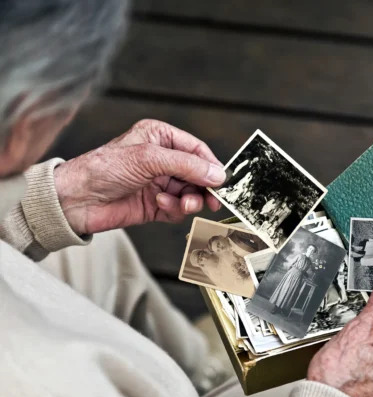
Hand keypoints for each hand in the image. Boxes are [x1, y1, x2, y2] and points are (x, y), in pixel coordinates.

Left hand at [54, 120, 225, 234]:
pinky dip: (174, 209)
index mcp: (160, 137)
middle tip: (211, 200)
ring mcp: (159, 182)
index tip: (222, 182)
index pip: (196, 150)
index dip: (211, 165)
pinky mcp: (155, 204)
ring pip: (189, 193)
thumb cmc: (104, 169)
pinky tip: (161, 204)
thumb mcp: (148, 159)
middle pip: (196, 173)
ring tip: (184, 204)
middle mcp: (161, 159)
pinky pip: (177, 208)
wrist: (77, 200)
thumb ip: (186, 166)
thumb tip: (218, 174)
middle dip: (203, 187)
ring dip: (189, 200)